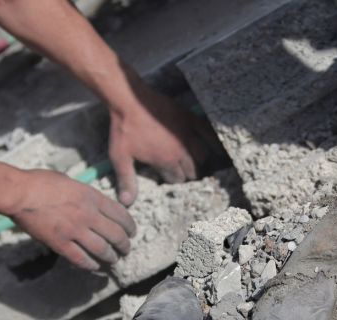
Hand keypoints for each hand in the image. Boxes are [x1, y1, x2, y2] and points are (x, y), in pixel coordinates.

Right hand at [6, 169, 135, 270]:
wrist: (19, 192)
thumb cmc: (40, 182)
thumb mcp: (71, 182)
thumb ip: (84, 195)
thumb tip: (92, 204)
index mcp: (91, 197)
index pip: (121, 214)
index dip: (130, 226)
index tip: (132, 232)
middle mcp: (88, 214)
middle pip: (116, 235)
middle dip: (125, 245)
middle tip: (126, 249)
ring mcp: (74, 230)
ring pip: (103, 250)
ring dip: (111, 257)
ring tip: (114, 260)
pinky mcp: (60, 243)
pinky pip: (81, 259)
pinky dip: (91, 265)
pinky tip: (95, 267)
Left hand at [108, 74, 218, 205]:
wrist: (129, 100)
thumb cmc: (124, 129)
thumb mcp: (120, 157)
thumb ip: (126, 180)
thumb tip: (127, 203)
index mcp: (165, 161)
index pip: (177, 179)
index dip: (172, 180)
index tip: (167, 178)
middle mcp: (180, 151)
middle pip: (191, 170)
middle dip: (186, 174)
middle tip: (181, 173)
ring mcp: (187, 134)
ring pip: (201, 155)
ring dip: (198, 162)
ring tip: (194, 163)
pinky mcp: (189, 119)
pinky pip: (207, 133)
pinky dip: (213, 143)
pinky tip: (216, 150)